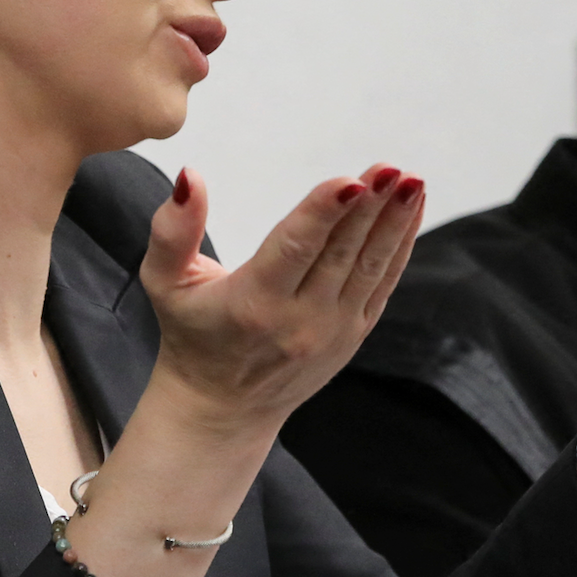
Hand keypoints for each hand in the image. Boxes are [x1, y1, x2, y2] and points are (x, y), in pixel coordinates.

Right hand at [138, 164, 425, 427]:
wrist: (221, 407)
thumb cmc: (190, 333)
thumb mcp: (165, 283)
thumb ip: (173, 230)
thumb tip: (190, 177)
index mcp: (252, 304)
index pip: (294, 249)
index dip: (324, 212)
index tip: (351, 181)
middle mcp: (298, 321)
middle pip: (340, 253)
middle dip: (370, 207)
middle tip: (391, 169)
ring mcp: (332, 331)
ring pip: (370, 267)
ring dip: (394, 222)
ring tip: (411, 181)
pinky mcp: (352, 335)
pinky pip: (382, 285)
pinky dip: (399, 246)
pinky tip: (409, 211)